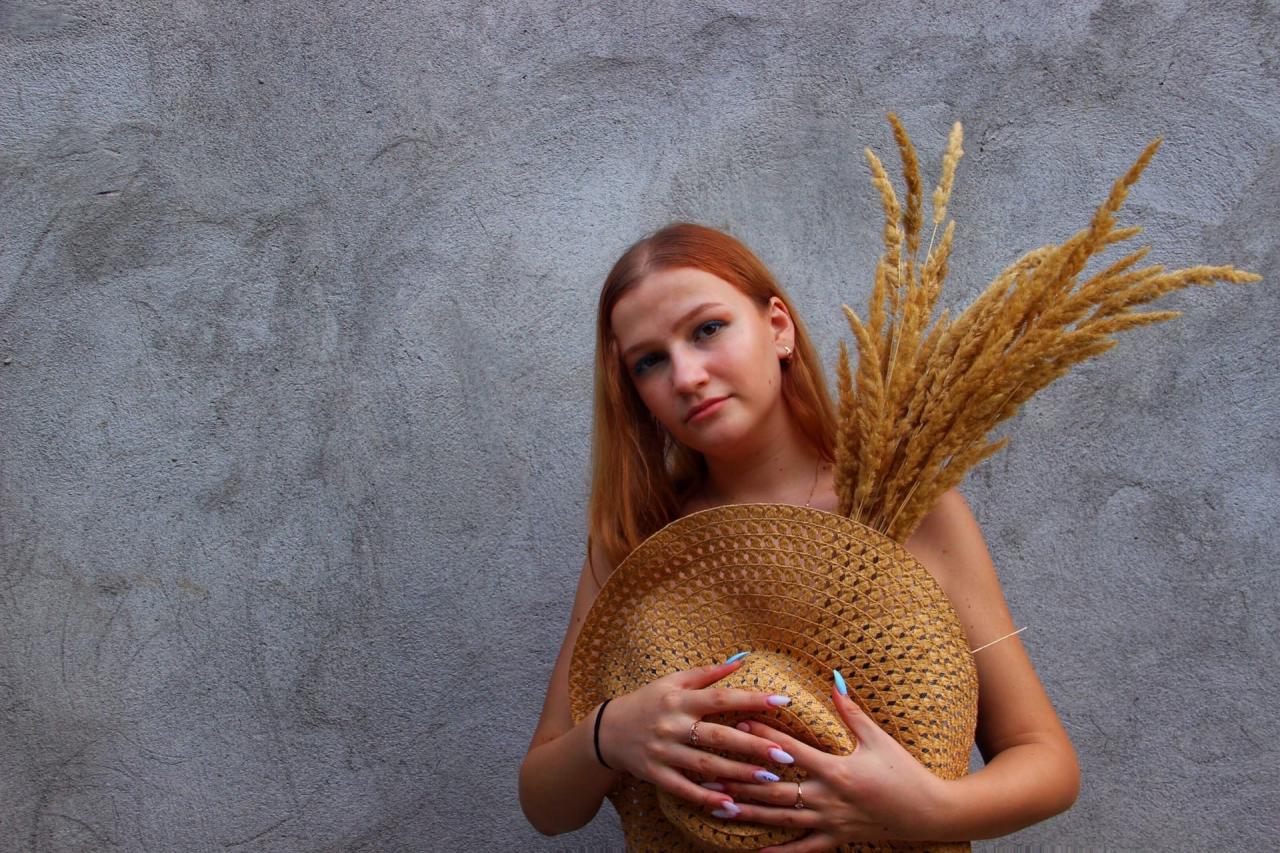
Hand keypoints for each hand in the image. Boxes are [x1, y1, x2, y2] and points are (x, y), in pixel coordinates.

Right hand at [597, 655, 799, 817]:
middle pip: (719, 736)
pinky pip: (684, 788)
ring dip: (738, 773)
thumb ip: (707, 674)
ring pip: (706, 765)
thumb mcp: (672, 682)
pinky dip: (706, 798)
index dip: (753, 700)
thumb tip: (740, 660)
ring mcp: (663, 752)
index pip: (722, 698)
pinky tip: (730, 804)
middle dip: (754, 746)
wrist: (606, 730)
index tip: (782, 701)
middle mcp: (672, 725)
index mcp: (680, 700)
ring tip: (769, 779)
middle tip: (785, 753)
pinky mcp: (655, 774)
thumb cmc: (647, 702)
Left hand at [702, 677, 953, 850]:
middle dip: (742, 780)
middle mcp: (828, 798)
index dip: (763, 736)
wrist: (929, 812)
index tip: (737, 723)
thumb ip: (851, 711)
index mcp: (837, 769)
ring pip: (781, 819)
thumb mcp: (878, 738)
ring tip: (718, 807)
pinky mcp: (836, 840)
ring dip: (748, 813)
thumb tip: (832, 678)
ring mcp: (830, 822)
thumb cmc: (905, 772)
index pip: (791, 750)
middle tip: (710, 771)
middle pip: (775, 788)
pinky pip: (801, 849)